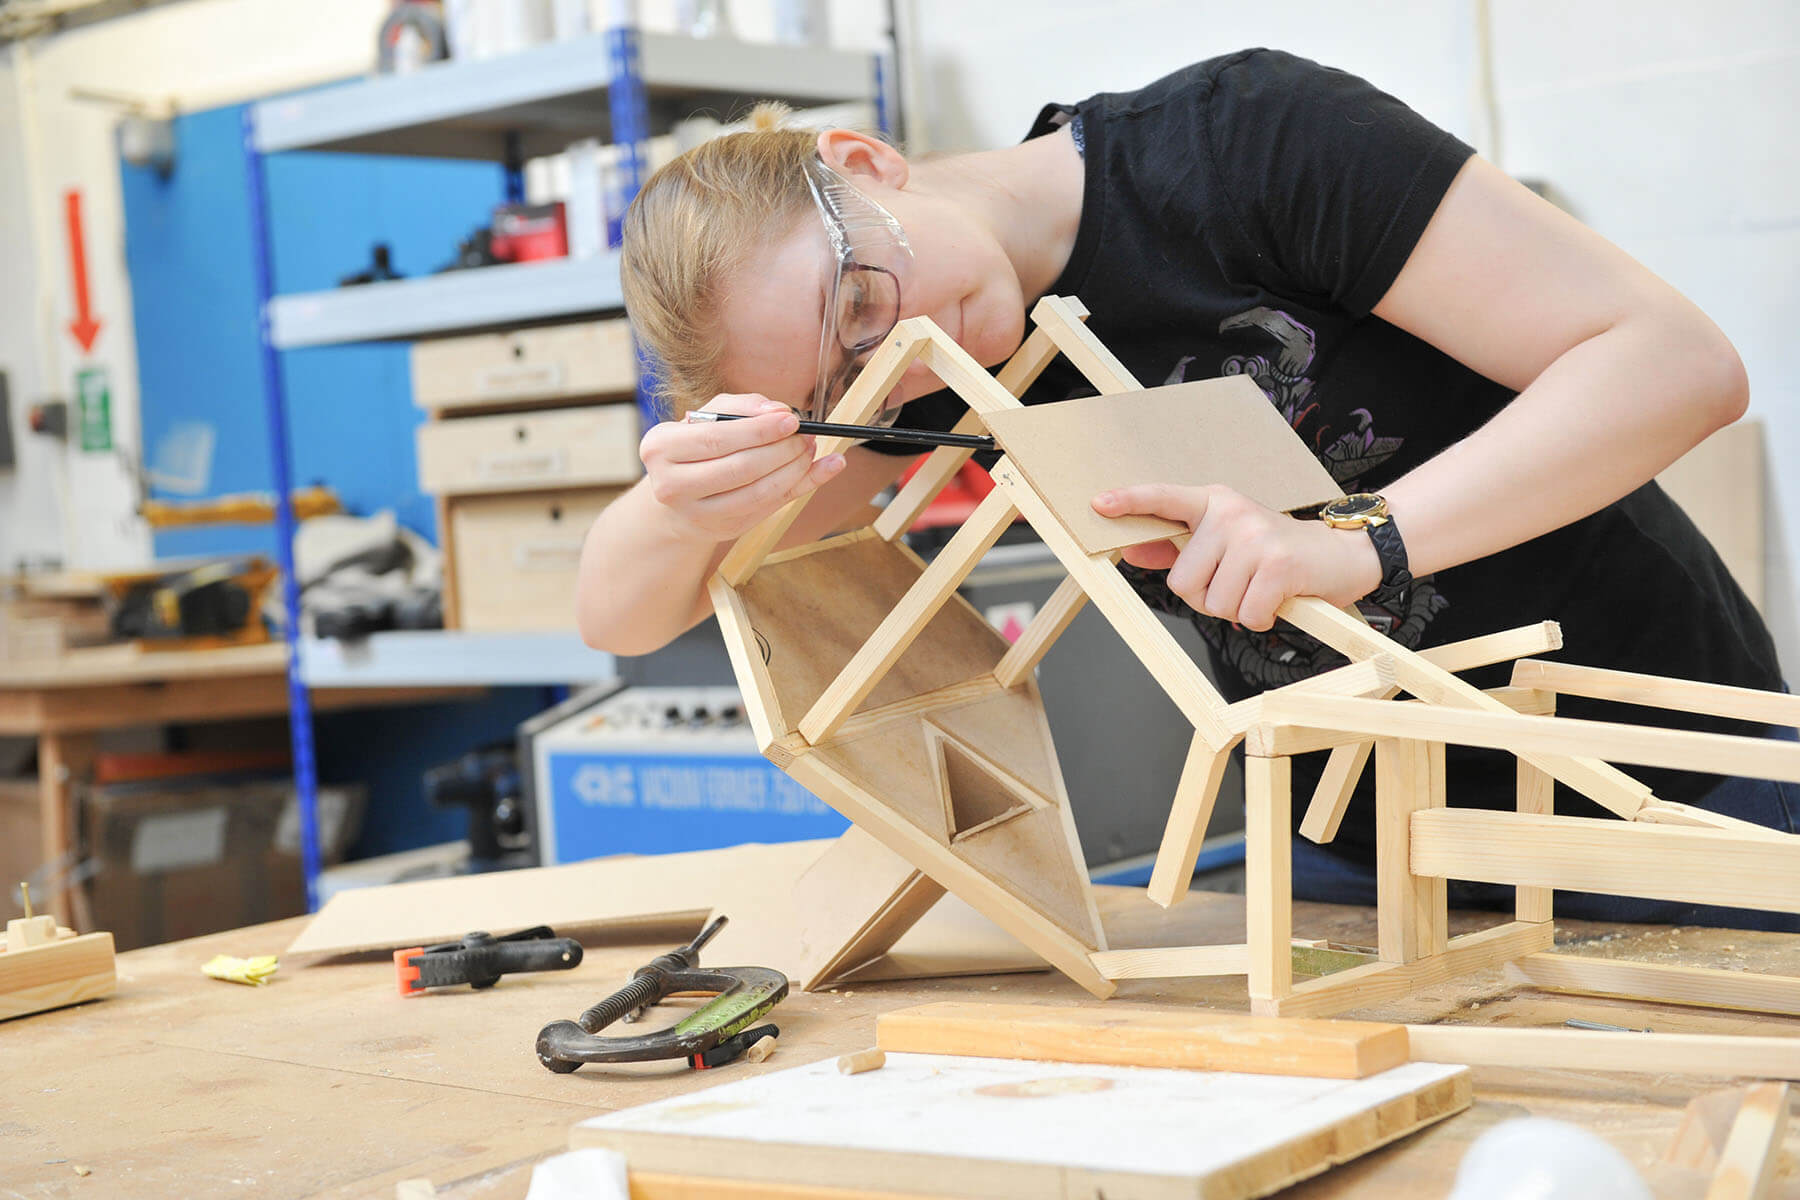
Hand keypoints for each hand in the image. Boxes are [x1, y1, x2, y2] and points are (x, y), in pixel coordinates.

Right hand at [638, 394, 846, 542]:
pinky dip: (804, 485)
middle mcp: (671, 485)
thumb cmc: (695, 447)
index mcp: (660, 448)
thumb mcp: (707, 419)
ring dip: (794, 469)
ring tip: (810, 449)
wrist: (677, 496)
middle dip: (780, 450)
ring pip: (757, 492)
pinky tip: (828, 468)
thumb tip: (777, 410)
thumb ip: (740, 407)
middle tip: (804, 435)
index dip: (758, 430)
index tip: (790, 419)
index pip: (716, 438)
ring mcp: (696, 513)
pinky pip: (770, 507)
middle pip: (739, 468)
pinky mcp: (724, 528)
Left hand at [1092, 484, 1382, 630]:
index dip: (1130, 502)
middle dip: (1208, 597)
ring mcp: (1255, 537)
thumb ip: (1179, 546)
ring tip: (1260, 589)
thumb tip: (1133, 549)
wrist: (1344, 555)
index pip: (1164, 498)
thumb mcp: (1226, 541)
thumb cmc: (1276, 553)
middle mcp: (1230, 512)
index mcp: (1214, 501)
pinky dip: (1260, 619)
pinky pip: (1245, 615)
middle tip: (1240, 583)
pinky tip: (1277, 599)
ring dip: (1236, 610)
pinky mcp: (1277, 565)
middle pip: (1182, 583)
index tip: (1097, 504)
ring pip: (1213, 603)